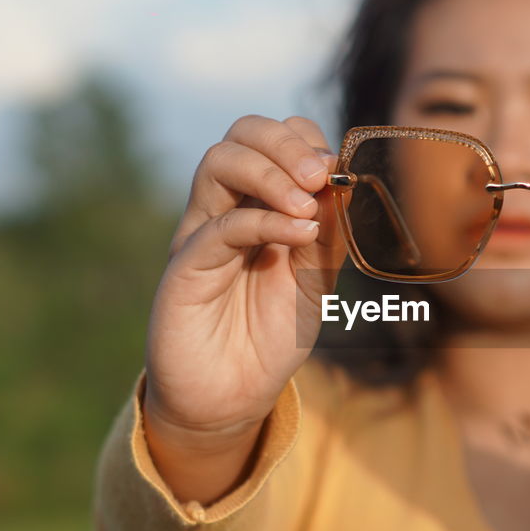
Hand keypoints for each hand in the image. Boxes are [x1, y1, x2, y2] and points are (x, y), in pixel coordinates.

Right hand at [143, 115, 346, 454]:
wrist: (230, 396)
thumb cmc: (270, 337)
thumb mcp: (315, 283)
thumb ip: (328, 236)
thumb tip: (344, 184)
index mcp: (260, 202)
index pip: (277, 139)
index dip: (307, 141)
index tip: (338, 171)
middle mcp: (226, 207)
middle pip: (242, 134)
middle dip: (286, 143)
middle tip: (320, 174)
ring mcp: (202, 231)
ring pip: (219, 161)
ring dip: (271, 171)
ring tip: (306, 204)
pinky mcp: (185, 265)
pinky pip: (219, 225)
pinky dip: (263, 220)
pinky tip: (298, 232)